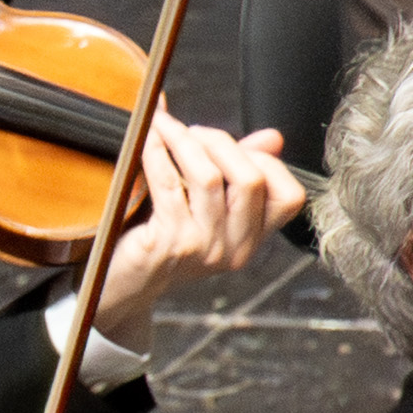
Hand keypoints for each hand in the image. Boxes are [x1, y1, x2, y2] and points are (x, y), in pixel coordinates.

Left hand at [79, 110, 306, 350]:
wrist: (124, 285)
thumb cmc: (163, 241)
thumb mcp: (209, 210)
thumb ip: (239, 173)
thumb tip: (272, 138)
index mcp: (251, 241)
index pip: (288, 197)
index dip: (266, 161)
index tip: (232, 144)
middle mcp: (234, 248)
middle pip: (251, 180)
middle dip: (221, 142)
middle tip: (193, 130)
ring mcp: (203, 248)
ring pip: (210, 178)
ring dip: (186, 141)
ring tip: (167, 127)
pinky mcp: (168, 243)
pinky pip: (169, 185)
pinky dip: (158, 153)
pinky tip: (148, 140)